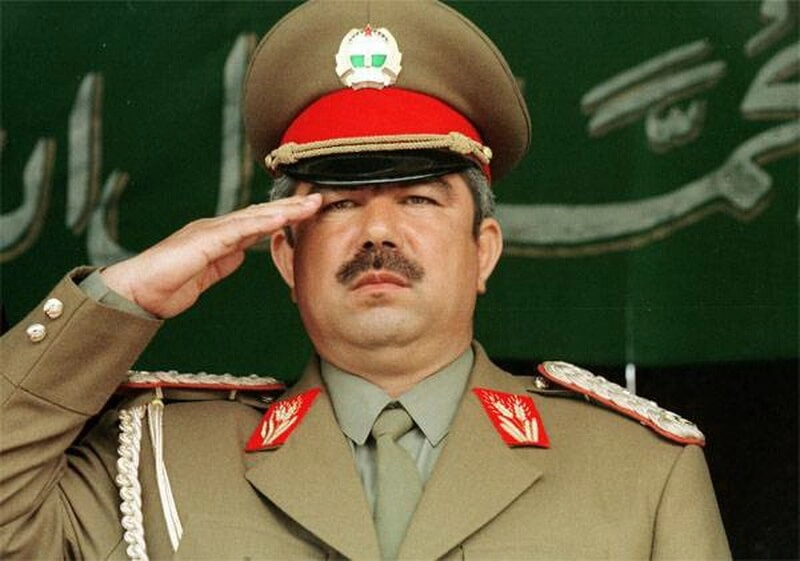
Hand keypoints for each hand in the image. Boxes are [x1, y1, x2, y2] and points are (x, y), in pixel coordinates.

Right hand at [100, 194, 321, 317]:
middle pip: (260, 213)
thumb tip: (242, 254)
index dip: (283, 215)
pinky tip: (281, 218)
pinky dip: (261, 222)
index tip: (308, 211)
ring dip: (284, 209)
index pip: (257, 222)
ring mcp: (209, 231)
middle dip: (291, 206)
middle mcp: (216, 228)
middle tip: (319, 198)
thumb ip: (224, 263)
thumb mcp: (206, 275)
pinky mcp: (203, 240)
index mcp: (218, 236)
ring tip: (310, 204)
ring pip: (254, 216)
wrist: (137, 292)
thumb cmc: (166, 285)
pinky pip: (238, 230)